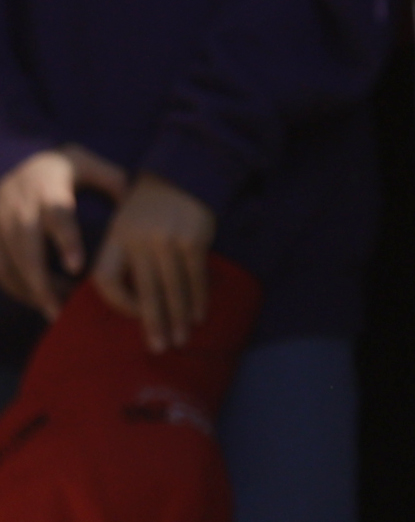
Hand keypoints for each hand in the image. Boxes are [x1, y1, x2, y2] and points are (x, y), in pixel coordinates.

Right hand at [0, 146, 126, 320]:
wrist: (21, 165)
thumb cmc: (63, 169)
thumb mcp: (87, 164)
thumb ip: (111, 181)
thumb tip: (134, 208)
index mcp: (48, 187)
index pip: (58, 215)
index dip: (66, 240)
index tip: (76, 267)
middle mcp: (19, 205)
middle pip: (26, 247)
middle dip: (41, 280)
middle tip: (60, 309)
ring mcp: (0, 222)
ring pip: (9, 263)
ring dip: (30, 290)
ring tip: (56, 311)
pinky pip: (0, 269)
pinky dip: (17, 289)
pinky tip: (40, 301)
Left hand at [91, 173, 215, 351]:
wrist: (184, 173)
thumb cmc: (149, 209)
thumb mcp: (124, 225)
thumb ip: (123, 257)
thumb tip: (131, 304)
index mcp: (116, 237)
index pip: (107, 279)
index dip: (118, 303)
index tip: (133, 316)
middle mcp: (140, 239)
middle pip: (144, 291)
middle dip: (153, 323)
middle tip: (159, 349)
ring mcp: (168, 239)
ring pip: (173, 289)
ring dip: (179, 318)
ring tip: (181, 340)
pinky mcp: (195, 239)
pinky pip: (196, 277)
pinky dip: (199, 299)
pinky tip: (200, 315)